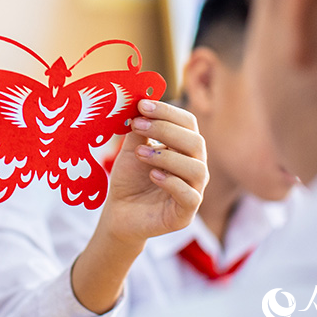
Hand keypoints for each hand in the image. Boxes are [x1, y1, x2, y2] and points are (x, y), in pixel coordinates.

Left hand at [100, 99, 207, 244]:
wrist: (119, 212)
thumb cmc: (129, 178)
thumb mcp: (131, 149)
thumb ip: (139, 129)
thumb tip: (141, 102)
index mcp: (184, 148)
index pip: (187, 123)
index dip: (167, 112)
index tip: (142, 105)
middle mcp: (194, 167)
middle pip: (195, 142)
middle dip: (165, 130)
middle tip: (138, 125)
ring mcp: (193, 191)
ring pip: (197, 169)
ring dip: (167, 156)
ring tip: (140, 154)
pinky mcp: (185, 214)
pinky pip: (190, 196)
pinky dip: (173, 183)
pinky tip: (153, 175)